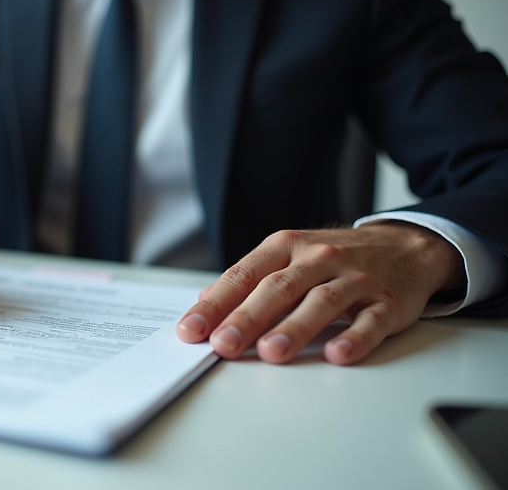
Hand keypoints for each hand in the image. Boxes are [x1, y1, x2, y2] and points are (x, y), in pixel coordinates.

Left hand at [175, 222, 465, 364]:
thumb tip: (206, 301)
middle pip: (278, 288)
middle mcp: (319, 258)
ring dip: (294, 328)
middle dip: (247, 317)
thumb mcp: (289, 255)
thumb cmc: (336, 257)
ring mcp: (356, 278)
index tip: (192, 330)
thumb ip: (250, 278)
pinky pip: (371, 320)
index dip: (216, 303)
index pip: (244, 274)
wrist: (406, 245)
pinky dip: (355, 338)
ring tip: (270, 352)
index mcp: (287, 247)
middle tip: (223, 345)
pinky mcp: (389, 301)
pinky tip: (338, 354)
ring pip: (321, 301)